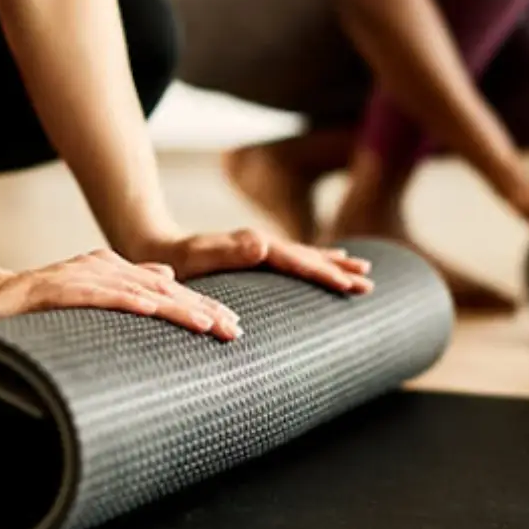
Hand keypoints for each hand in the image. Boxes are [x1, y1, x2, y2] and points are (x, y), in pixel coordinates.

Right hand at [0, 249, 242, 339]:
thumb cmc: (39, 307)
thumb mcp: (91, 296)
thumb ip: (128, 286)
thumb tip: (167, 278)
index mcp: (114, 273)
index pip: (168, 292)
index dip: (202, 307)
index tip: (234, 328)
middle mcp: (101, 269)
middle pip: (162, 290)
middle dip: (201, 309)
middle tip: (234, 331)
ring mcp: (77, 277)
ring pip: (136, 292)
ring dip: (174, 307)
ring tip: (206, 324)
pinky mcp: (51, 288)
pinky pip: (93, 294)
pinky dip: (123, 300)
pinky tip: (150, 308)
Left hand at [132, 228, 374, 294]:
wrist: (158, 246)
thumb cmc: (174, 260)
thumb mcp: (196, 257)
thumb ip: (227, 252)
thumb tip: (263, 244)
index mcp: (254, 246)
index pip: (298, 261)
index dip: (325, 273)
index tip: (349, 285)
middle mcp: (262, 244)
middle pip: (309, 257)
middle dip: (340, 270)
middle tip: (369, 282)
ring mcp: (261, 249)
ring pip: (306, 256)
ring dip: (334, 264)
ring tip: (364, 270)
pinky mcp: (257, 256)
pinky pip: (295, 261)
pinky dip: (316, 263)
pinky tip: (327, 265)